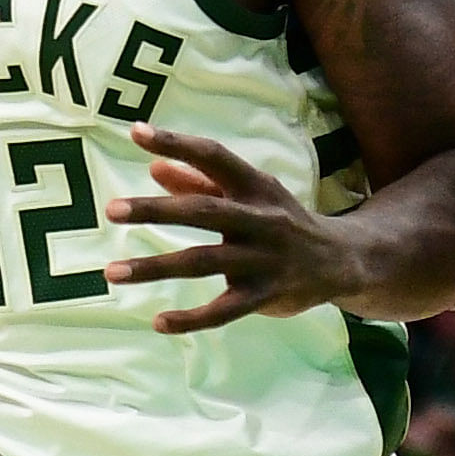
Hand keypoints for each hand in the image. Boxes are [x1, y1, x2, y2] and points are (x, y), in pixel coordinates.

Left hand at [103, 126, 356, 332]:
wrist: (342, 261)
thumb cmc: (281, 221)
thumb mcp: (250, 195)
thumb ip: (200, 182)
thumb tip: (152, 168)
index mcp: (255, 187)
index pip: (214, 156)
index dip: (177, 143)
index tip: (136, 132)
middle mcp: (260, 219)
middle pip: (203, 211)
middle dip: (156, 210)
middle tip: (112, 210)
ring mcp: (264, 260)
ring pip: (203, 262)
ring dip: (155, 266)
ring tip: (113, 272)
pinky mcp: (266, 296)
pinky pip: (224, 311)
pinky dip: (191, 319)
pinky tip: (159, 322)